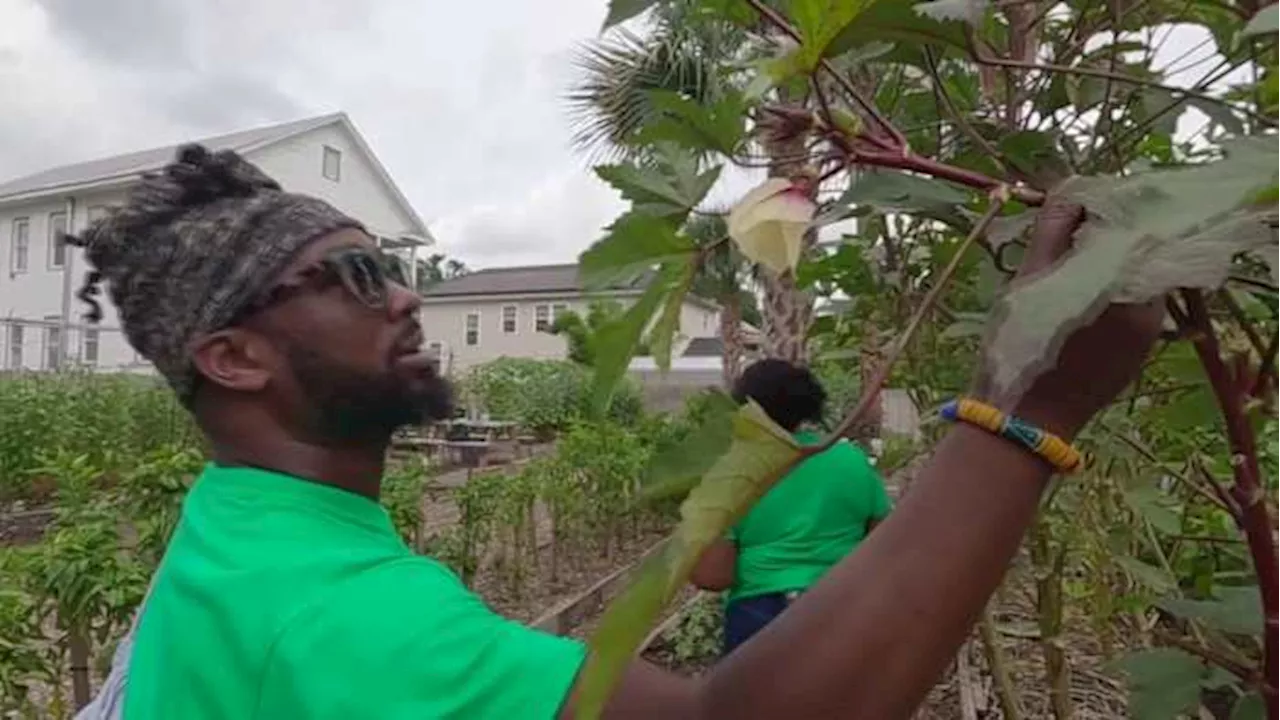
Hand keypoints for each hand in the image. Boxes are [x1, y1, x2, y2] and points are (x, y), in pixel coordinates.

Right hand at [989, 197, 1164, 439]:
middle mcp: (1151, 306)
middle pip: (1132, 253)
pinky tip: (1068, 310)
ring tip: (1057, 277)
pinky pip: (1126, 312)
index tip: (1065, 210)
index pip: (1130, 224)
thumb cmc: (1022, 345)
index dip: (1099, 210)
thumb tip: (1072, 188)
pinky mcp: (1135, 355)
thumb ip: (1055, 227)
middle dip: (1098, 240)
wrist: (1025, 419)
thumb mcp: (1031, 277)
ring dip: (1098, 270)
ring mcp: (1146, 334)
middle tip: (1055, 242)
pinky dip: (1102, 300)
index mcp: (1130, 281)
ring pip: (1128, 282)